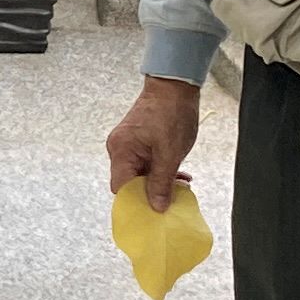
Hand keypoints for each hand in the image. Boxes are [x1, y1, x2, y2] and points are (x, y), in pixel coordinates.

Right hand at [102, 79, 202, 213]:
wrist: (175, 86)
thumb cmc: (171, 113)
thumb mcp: (170, 153)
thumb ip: (161, 182)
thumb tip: (156, 207)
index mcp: (121, 151)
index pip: (121, 189)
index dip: (137, 203)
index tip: (155, 213)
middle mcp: (118, 149)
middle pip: (130, 183)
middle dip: (152, 193)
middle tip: (174, 198)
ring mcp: (127, 145)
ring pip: (139, 174)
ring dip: (159, 182)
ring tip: (181, 184)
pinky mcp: (137, 141)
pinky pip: (144, 163)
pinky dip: (159, 171)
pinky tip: (177, 173)